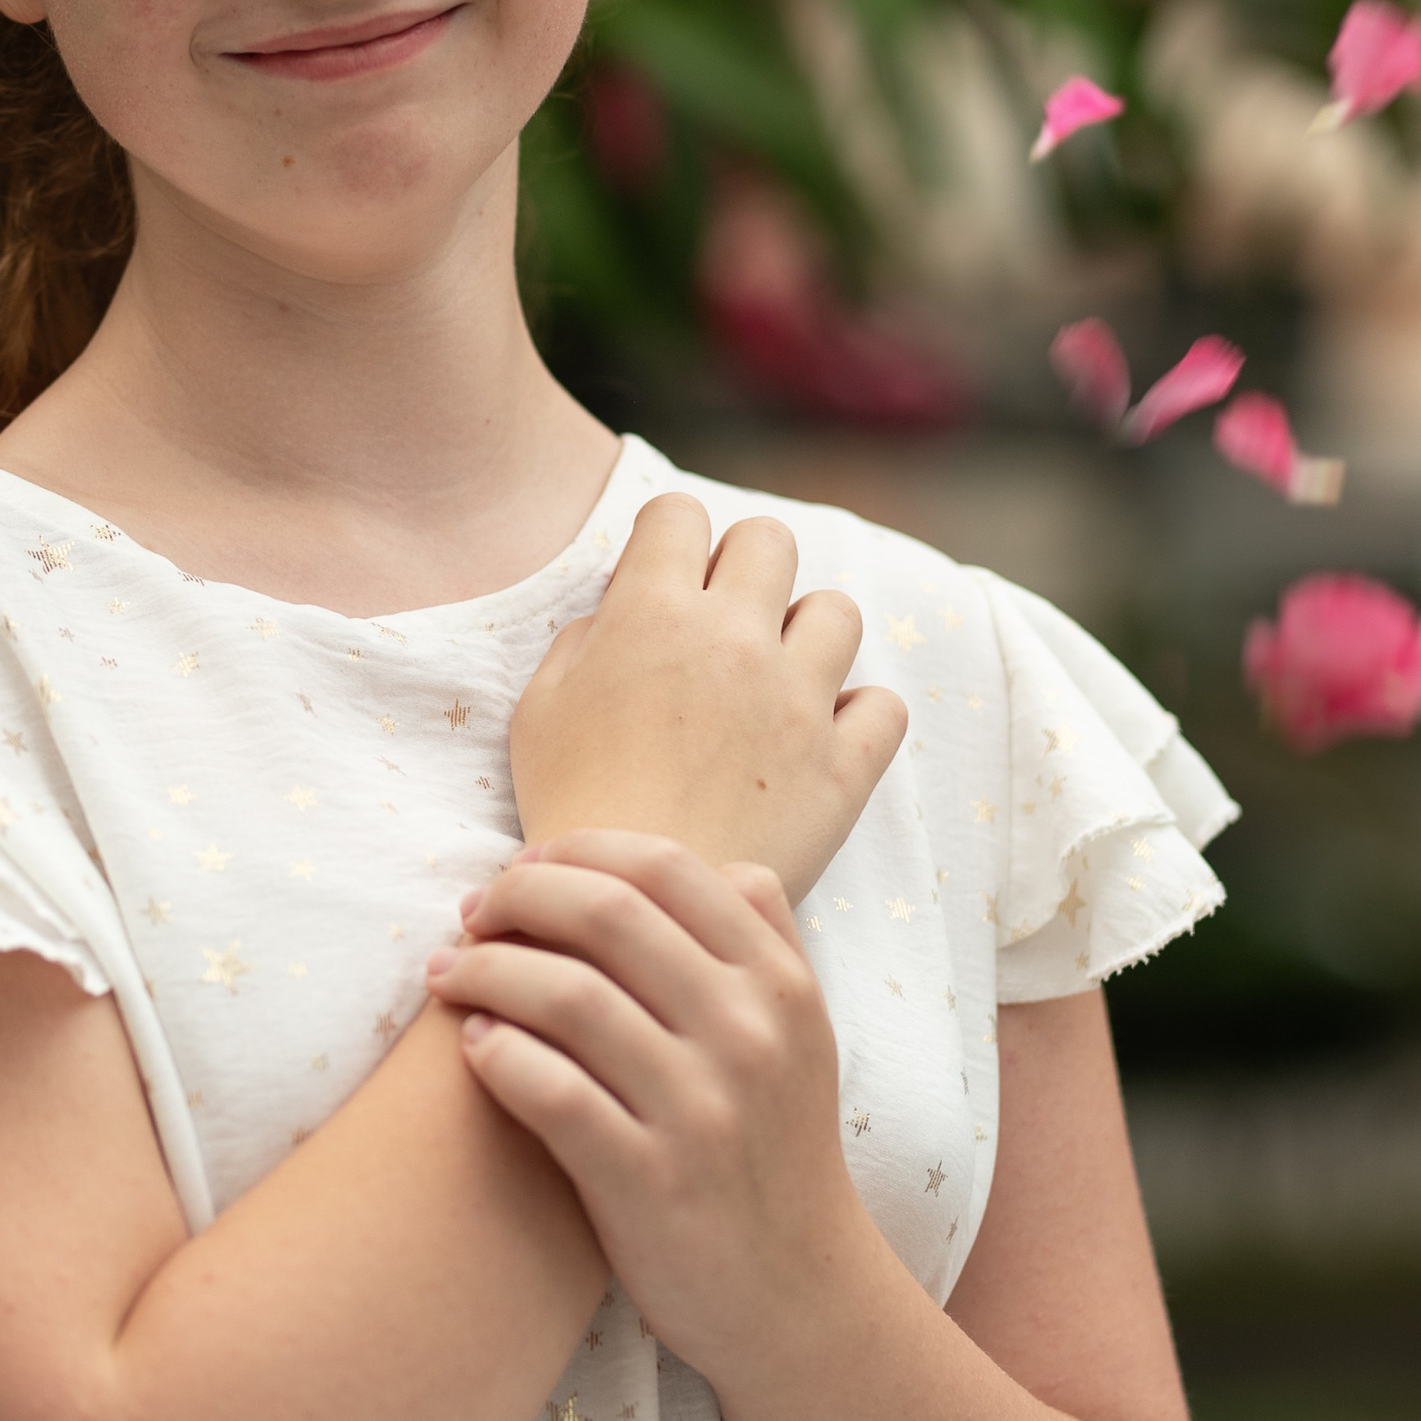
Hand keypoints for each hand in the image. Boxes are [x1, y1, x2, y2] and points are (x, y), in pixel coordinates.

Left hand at [422, 830, 872, 1381]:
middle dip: (518, 898)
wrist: (797, 1296)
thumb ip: (765, 940)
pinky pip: (551, 1093)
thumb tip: (707, 861)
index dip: (578, 850)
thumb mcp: (802, 1035)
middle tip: (472, 914)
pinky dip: (498, 1057)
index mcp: (780, 984)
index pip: (667, 867)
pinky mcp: (649, 1183)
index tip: (524, 867)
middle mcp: (748, 1035)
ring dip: (487, 970)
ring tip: (448, 975)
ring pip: (568, 996)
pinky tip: (474, 1048)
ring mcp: (701, 1111)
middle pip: (607, 915)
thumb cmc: (773, 1150)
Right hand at [508, 494, 904, 904]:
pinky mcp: (842, 765)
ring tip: (776, 679)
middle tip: (722, 621)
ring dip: (807, 633)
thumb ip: (581, 640)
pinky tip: (820, 738)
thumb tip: (618, 611)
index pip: (678, 512)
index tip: (661, 579)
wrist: (628, 907)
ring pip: (838, 611)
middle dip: (745, 565)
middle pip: (770, 539)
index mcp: (652, 615)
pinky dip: (858, 716)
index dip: (668, 537)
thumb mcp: (537, 711)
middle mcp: (735, 640)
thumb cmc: (570, 810)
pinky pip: (883, 706)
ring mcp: (798, 701)